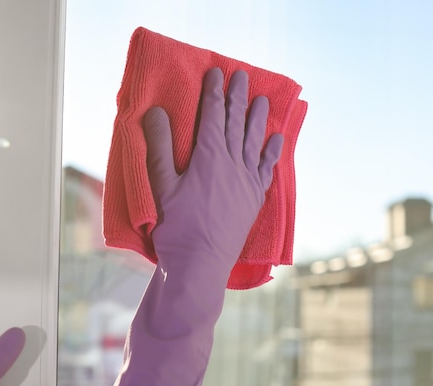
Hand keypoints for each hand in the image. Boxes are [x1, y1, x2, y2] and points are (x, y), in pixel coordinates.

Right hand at [147, 67, 283, 274]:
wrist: (201, 265)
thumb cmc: (176, 227)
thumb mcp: (161, 186)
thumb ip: (160, 147)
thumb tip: (157, 112)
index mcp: (208, 158)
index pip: (213, 116)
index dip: (214, 93)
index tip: (216, 73)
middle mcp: (232, 164)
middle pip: (235, 123)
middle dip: (237, 97)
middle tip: (241, 75)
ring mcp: (246, 182)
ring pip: (253, 141)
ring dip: (257, 118)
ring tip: (262, 100)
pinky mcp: (253, 199)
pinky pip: (266, 169)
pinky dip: (271, 152)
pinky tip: (275, 141)